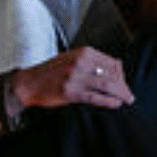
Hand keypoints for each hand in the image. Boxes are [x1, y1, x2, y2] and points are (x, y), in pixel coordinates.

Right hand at [8, 46, 135, 112]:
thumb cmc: (51, 72)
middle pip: (112, 73)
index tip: (124, 84)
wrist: (28, 83)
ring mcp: (75, 77)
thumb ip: (92, 61)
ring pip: (107, 85)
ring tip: (126, 100)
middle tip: (128, 95)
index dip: (122, 75)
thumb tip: (117, 66)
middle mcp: (81, 62)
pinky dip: (109, 101)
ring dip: (120, 94)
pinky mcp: (70, 92)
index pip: (112, 62)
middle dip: (123, 86)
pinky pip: (95, 97)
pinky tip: (115, 104)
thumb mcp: (72, 58)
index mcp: (83, 52)